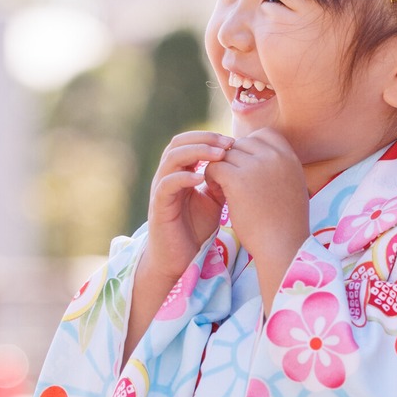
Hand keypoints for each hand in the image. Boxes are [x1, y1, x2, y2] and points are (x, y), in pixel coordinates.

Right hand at [144, 130, 234, 281]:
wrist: (181, 259)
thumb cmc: (196, 229)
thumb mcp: (215, 200)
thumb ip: (221, 181)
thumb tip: (238, 162)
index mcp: (180, 171)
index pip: (189, 141)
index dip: (209, 137)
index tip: (233, 141)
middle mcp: (167, 175)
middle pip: (178, 143)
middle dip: (204, 139)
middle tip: (227, 143)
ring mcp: (161, 189)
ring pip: (171, 158)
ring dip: (196, 152)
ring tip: (218, 155)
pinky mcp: (159, 206)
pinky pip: (167, 184)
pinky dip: (183, 177)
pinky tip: (201, 178)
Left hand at [204, 128, 309, 311]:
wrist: (283, 247)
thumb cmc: (286, 224)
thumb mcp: (292, 186)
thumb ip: (278, 166)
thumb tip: (256, 152)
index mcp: (290, 157)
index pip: (263, 135)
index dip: (250, 150)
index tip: (247, 171)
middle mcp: (275, 156)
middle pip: (241, 144)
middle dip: (233, 161)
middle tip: (232, 184)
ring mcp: (256, 166)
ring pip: (225, 155)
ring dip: (221, 171)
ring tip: (225, 191)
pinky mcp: (237, 179)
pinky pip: (214, 167)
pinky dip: (211, 178)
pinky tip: (218, 194)